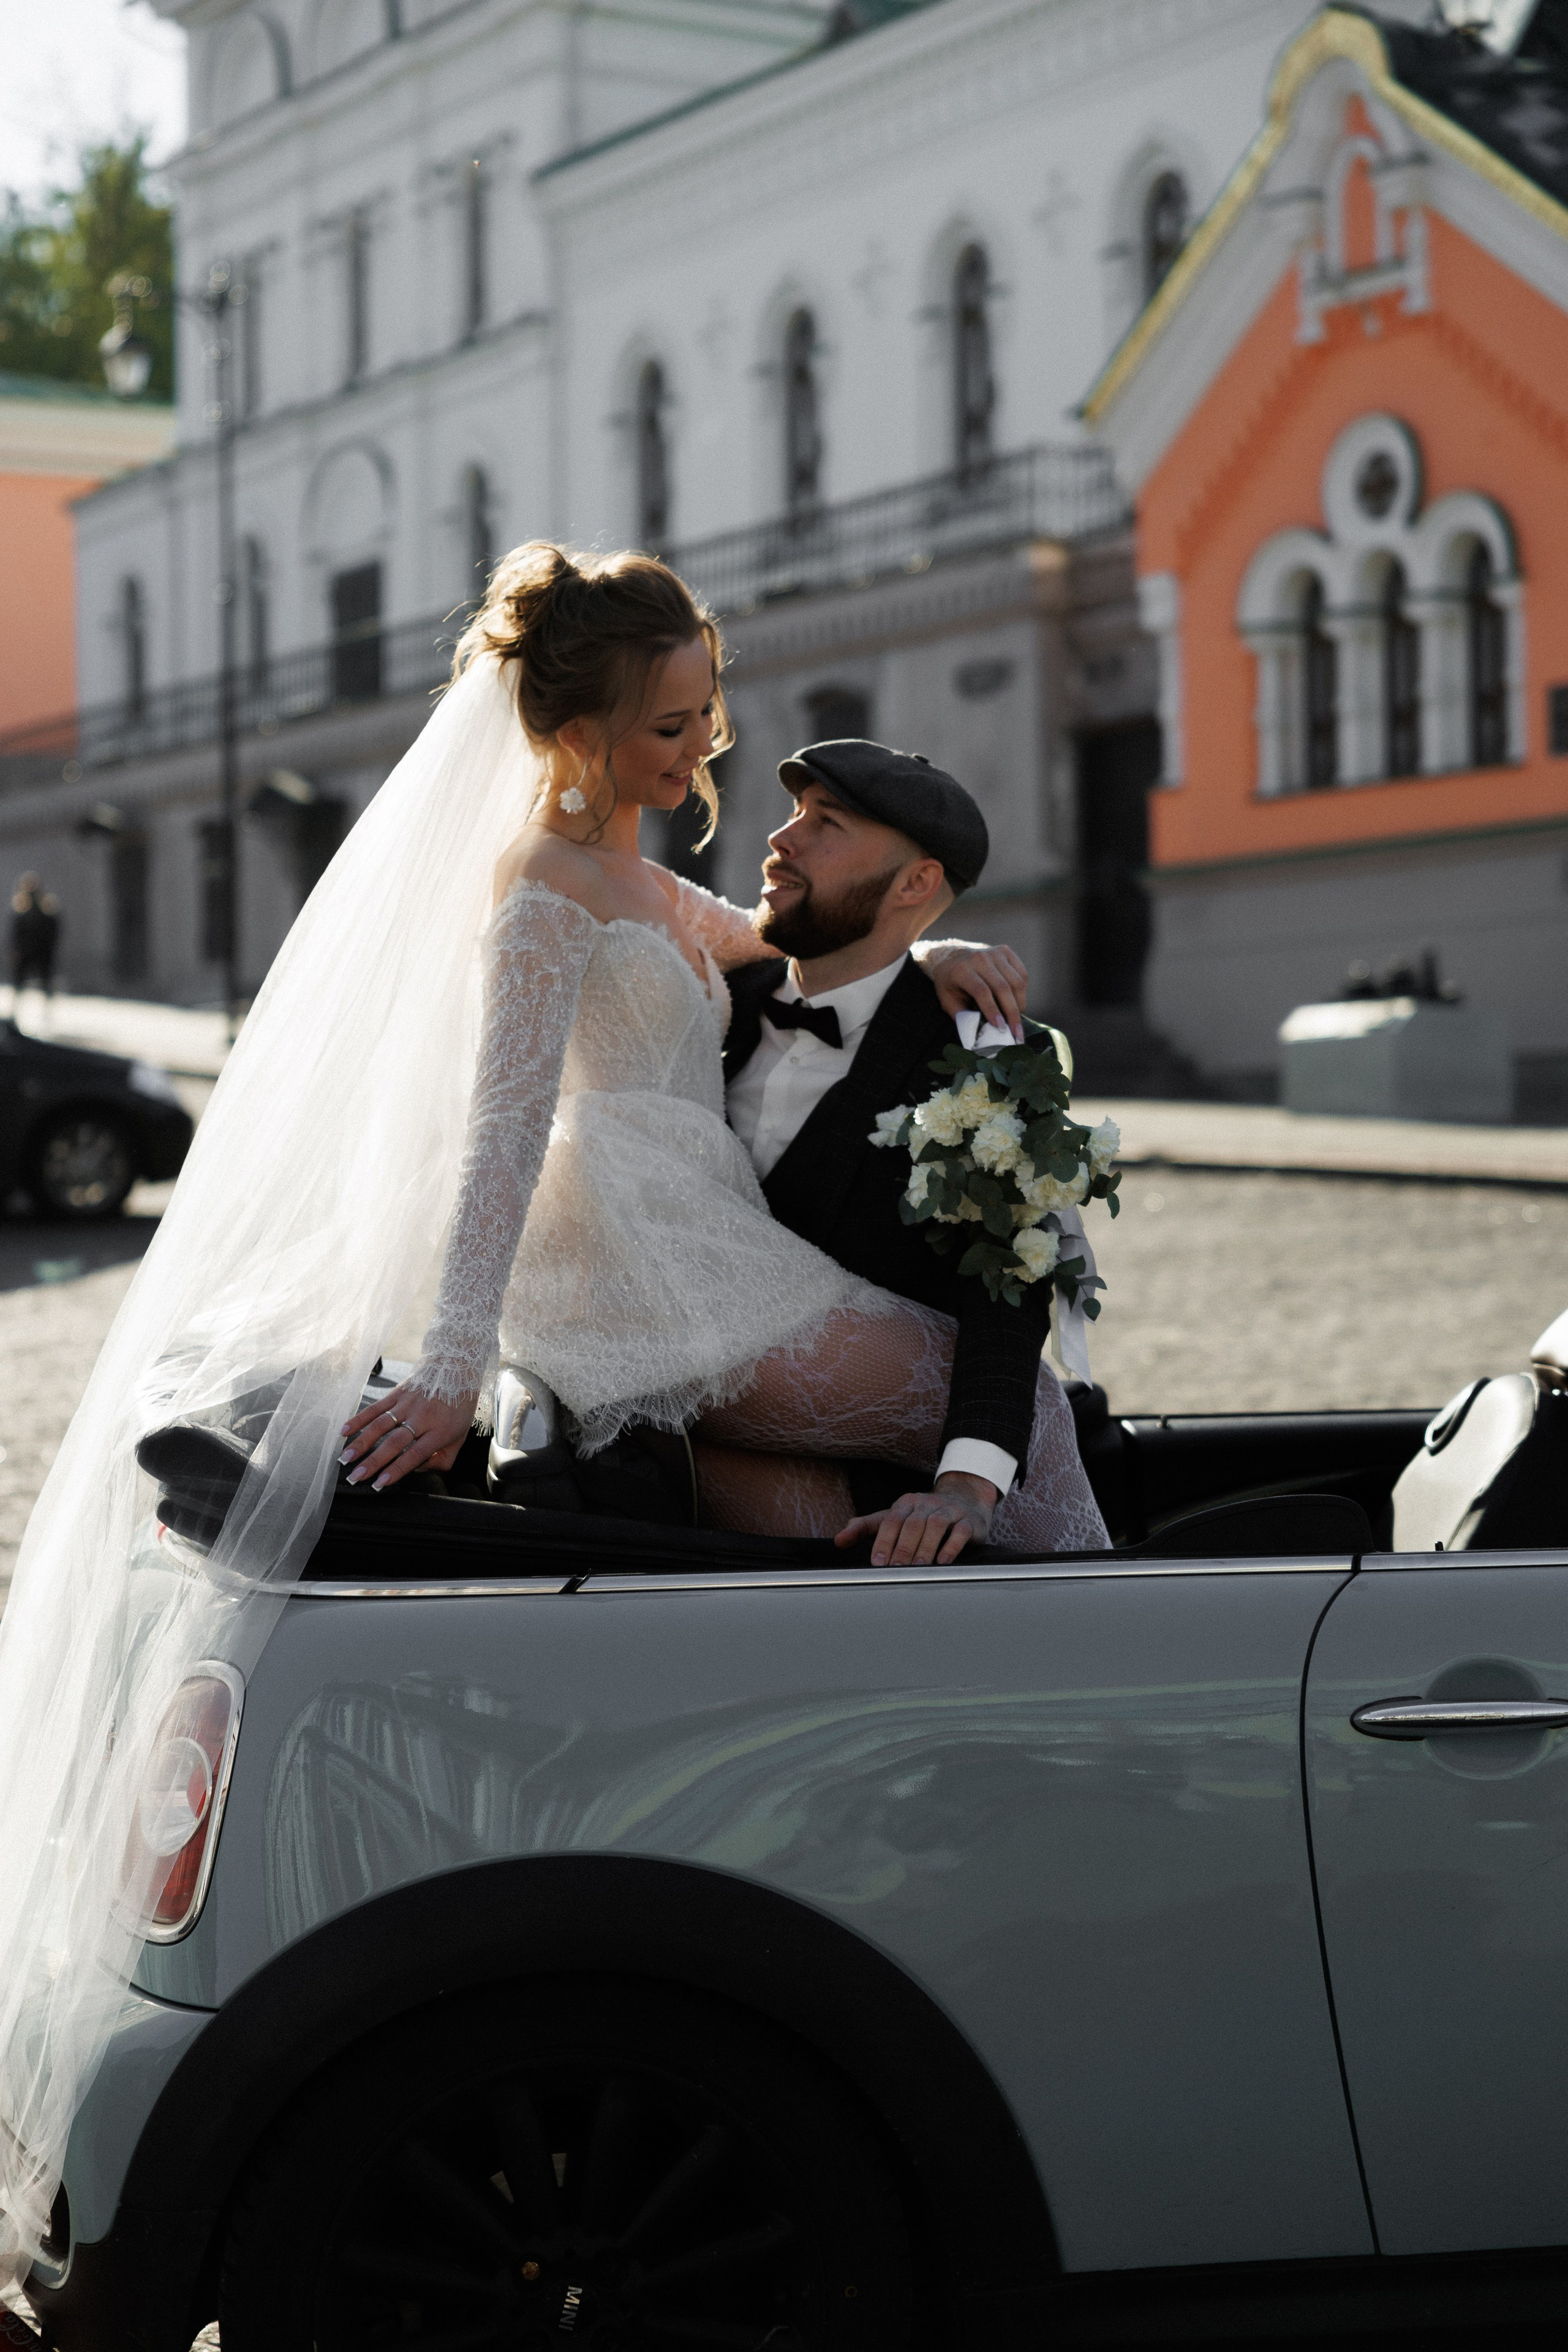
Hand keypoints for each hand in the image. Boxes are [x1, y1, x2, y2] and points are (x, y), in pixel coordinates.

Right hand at [339, 1380, 477, 1489]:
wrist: (458, 1368)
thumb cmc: (459, 1406)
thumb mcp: (461, 1437)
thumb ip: (443, 1459)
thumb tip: (419, 1471)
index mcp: (439, 1432)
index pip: (414, 1455)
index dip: (396, 1469)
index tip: (380, 1483)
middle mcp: (421, 1418)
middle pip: (393, 1443)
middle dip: (372, 1462)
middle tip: (355, 1476)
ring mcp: (407, 1405)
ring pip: (380, 1426)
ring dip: (360, 1443)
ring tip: (345, 1459)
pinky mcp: (397, 1394)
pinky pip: (375, 1408)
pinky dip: (358, 1419)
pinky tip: (344, 1431)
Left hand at [835, 1470, 997, 1565]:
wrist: (964, 1499)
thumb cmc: (922, 1514)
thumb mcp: (894, 1517)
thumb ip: (866, 1527)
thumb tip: (839, 1540)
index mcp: (905, 1503)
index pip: (891, 1520)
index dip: (883, 1541)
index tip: (877, 1562)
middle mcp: (926, 1504)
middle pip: (912, 1524)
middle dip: (903, 1548)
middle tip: (895, 1570)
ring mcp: (949, 1511)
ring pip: (936, 1525)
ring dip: (925, 1548)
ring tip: (918, 1568)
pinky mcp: (968, 1521)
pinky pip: (960, 1532)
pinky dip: (951, 1546)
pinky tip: (943, 1562)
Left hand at [928, 944, 1027, 1039]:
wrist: (952, 956)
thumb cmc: (950, 983)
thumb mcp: (947, 1000)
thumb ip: (962, 1016)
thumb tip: (979, 1033)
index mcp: (961, 970)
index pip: (982, 991)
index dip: (993, 1010)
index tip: (1001, 1028)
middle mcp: (979, 958)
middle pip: (1003, 987)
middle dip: (1012, 1013)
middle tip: (1017, 1033)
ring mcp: (994, 952)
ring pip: (1017, 981)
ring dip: (1020, 1003)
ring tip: (1016, 1019)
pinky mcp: (1006, 951)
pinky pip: (1022, 974)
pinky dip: (1023, 991)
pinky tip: (1017, 1002)